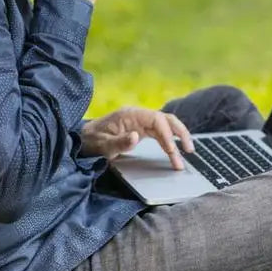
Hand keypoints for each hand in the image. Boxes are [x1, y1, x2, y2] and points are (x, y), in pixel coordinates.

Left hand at [79, 107, 195, 169]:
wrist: (81, 140)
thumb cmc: (90, 142)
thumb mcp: (102, 146)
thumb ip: (119, 142)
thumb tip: (136, 137)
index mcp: (130, 115)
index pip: (156, 119)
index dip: (167, 133)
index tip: (172, 150)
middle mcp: (137, 116)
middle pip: (165, 120)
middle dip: (179, 133)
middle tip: (190, 150)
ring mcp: (139, 123)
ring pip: (165, 127)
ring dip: (176, 139)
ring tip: (186, 155)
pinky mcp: (139, 130)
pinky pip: (158, 134)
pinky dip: (168, 142)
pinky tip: (174, 153)